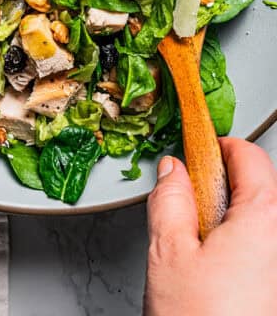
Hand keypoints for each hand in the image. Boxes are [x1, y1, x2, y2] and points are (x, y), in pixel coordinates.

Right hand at [144, 137, 276, 315]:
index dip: (217, 145)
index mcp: (265, 219)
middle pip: (258, 187)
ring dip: (228, 219)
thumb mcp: (168, 250)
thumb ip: (170, 198)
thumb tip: (173, 172)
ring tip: (196, 246)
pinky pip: (264, 250)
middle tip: (186, 201)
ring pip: (259, 221)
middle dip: (220, 186)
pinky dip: (238, 247)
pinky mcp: (276, 289)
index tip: (194, 147)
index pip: (249, 155)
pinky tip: (211, 273)